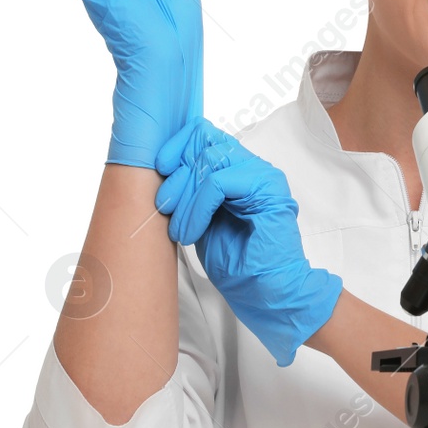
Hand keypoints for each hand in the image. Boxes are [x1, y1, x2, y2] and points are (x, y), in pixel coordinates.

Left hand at [154, 118, 342, 367]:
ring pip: (210, 159)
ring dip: (185, 194)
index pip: (205, 133)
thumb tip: (164, 170)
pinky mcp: (267, 192)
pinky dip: (197, 207)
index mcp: (240, 171)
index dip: (177, 145)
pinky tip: (191, 232)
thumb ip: (191, 193)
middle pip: (205, 140)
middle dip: (177, 173)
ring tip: (179, 227)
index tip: (160, 169)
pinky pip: (218, 182)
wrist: (266, 293)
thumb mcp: (201, 219)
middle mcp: (254, 168)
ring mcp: (264, 177)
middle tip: (165, 207)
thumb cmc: (237, 263)